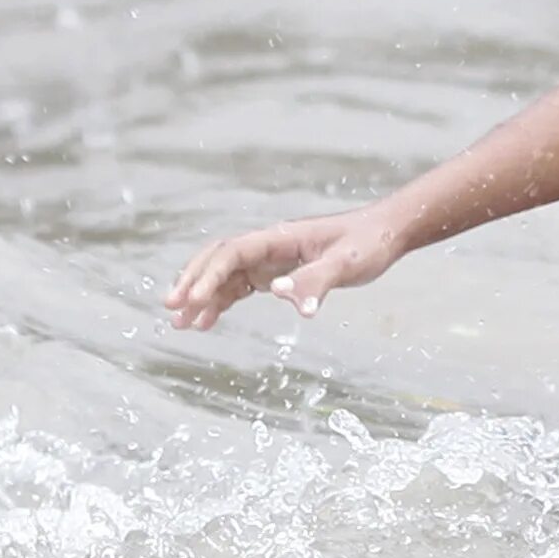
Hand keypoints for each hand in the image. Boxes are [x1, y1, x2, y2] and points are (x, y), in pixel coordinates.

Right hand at [162, 207, 405, 329]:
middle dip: (193, 282)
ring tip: (181, 325)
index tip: (194, 299)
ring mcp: (270, 259)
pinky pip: (239, 287)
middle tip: (171, 308)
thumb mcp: (348, 263)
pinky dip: (221, 303)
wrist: (386, 233)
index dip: (209, 274)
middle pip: (217, 259)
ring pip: (224, 276)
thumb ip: (316, 280)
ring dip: (202, 297)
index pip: (233, 252)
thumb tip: (283, 297)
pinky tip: (206, 323)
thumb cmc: (369, 242)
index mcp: (280, 236)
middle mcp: (268, 245)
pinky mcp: (276, 273)